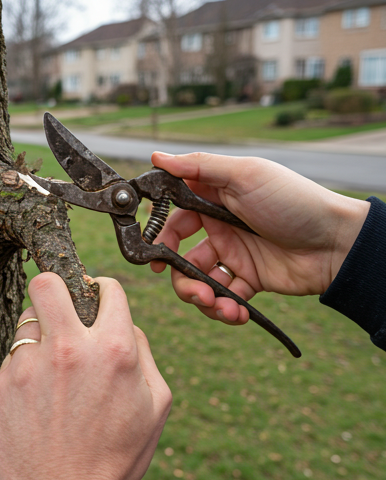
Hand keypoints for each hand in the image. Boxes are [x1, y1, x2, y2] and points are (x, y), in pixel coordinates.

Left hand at [0, 273, 171, 479]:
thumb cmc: (116, 455)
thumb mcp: (156, 403)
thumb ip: (143, 351)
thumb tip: (123, 321)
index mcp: (112, 350)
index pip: (107, 288)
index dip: (104, 288)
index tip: (97, 296)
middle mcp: (68, 350)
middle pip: (48, 283)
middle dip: (56, 286)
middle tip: (61, 304)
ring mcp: (29, 367)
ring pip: (27, 319)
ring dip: (42, 332)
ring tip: (53, 364)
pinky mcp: (0, 386)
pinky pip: (12, 356)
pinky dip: (26, 366)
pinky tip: (37, 396)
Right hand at [150, 152, 369, 324]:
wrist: (336, 242)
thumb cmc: (293, 201)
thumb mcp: (245, 175)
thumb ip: (198, 167)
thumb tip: (156, 157)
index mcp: (214, 201)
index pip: (175, 220)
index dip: (160, 238)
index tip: (152, 255)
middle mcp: (220, 229)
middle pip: (182, 258)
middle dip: (182, 279)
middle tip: (194, 291)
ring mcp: (234, 256)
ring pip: (201, 281)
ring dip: (204, 298)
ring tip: (219, 306)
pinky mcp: (249, 280)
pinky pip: (226, 298)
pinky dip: (227, 308)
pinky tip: (238, 312)